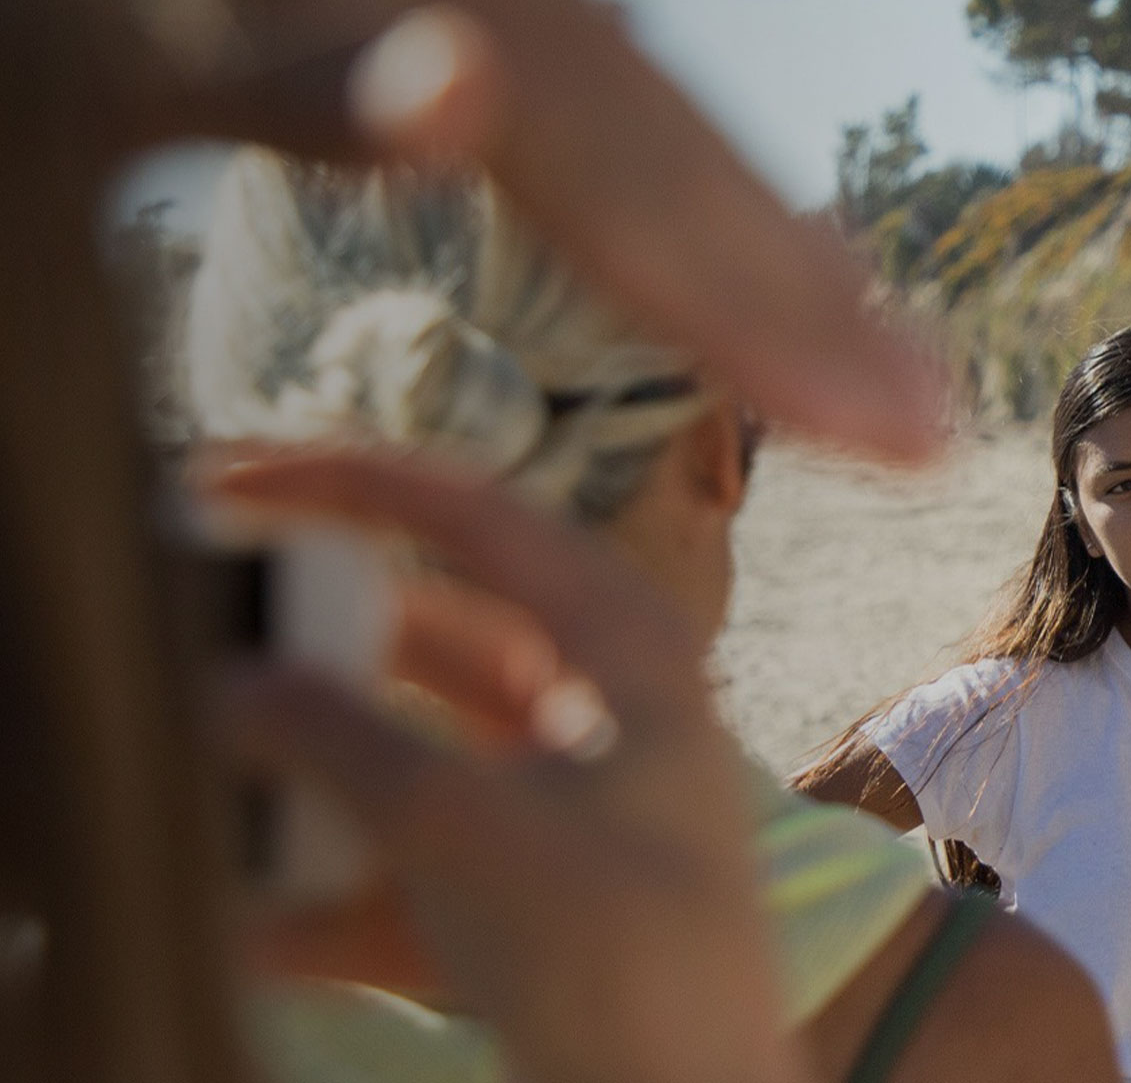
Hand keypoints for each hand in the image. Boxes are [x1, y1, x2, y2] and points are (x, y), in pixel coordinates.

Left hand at [133, 0, 947, 462]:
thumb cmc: (36, 9)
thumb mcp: (102, 54)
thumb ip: (292, 75)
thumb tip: (457, 79)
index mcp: (422, 30)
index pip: (637, 205)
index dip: (773, 327)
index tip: (895, 436)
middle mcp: (481, 7)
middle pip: (682, 167)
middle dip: (813, 309)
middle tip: (937, 428)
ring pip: (662, 126)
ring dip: (770, 246)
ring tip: (879, 338)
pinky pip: (608, 99)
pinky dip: (684, 178)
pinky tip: (716, 218)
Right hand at [214, 452, 809, 1082]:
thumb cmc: (624, 954)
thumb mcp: (466, 825)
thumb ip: (344, 745)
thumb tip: (235, 686)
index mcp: (630, 661)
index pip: (492, 523)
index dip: (366, 483)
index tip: (244, 469)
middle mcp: (601, 725)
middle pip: (435, 643)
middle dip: (316, 637)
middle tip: (208, 622)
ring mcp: (562, 822)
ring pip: (406, 761)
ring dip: (308, 770)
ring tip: (212, 764)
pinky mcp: (521, 916)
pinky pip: (400, 878)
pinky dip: (319, 892)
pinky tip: (245, 919)